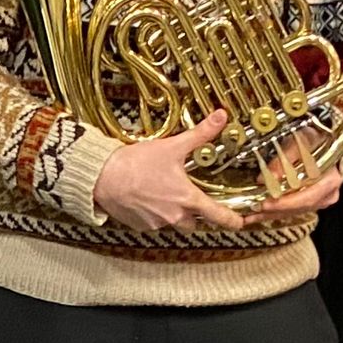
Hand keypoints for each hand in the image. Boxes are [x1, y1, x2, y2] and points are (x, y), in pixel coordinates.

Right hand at [92, 110, 244, 232]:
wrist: (103, 176)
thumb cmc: (135, 164)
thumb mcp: (172, 146)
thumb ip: (200, 134)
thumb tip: (220, 118)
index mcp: (187, 198)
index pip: (220, 217)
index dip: (233, 220)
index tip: (239, 221)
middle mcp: (175, 215)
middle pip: (196, 224)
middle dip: (196, 215)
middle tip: (191, 201)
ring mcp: (157, 223)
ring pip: (173, 223)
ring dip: (172, 213)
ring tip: (162, 195)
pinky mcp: (140, 225)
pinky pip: (153, 224)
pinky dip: (152, 214)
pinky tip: (145, 198)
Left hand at [248, 127, 342, 219]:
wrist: (325, 139)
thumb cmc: (315, 139)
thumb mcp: (300, 142)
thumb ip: (284, 159)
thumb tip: (266, 179)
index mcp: (330, 180)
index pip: (306, 198)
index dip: (285, 203)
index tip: (265, 204)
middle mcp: (328, 193)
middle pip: (299, 207)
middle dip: (274, 211)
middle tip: (251, 213)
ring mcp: (321, 199)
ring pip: (294, 211)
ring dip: (271, 215)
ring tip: (250, 217)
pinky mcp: (312, 200)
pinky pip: (293, 209)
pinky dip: (276, 211)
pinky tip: (259, 214)